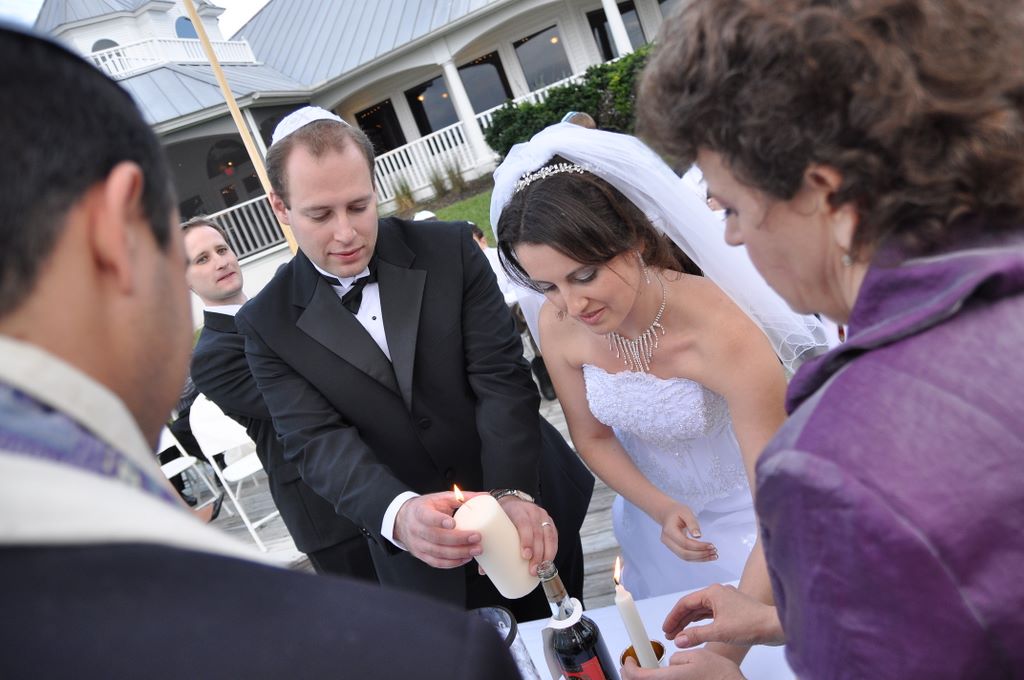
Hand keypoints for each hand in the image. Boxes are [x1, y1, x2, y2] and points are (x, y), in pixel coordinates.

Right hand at [393, 491, 481, 568]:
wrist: (404, 520)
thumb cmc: (425, 508)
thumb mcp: (439, 498)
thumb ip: (461, 497)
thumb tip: (483, 496)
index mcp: (420, 512)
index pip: (428, 517)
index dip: (440, 521)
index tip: (453, 523)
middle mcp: (417, 529)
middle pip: (437, 537)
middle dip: (458, 539)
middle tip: (476, 538)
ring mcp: (418, 544)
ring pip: (438, 552)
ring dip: (459, 553)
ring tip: (475, 550)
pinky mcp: (421, 555)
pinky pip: (437, 563)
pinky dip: (452, 563)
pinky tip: (465, 558)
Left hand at [497, 496, 557, 575]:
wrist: (512, 503)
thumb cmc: (503, 517)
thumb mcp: (495, 524)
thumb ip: (490, 545)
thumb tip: (483, 571)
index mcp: (517, 510)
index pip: (524, 523)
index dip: (526, 539)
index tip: (525, 555)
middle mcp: (532, 511)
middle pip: (538, 533)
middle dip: (537, 554)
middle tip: (532, 570)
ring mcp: (542, 516)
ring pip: (549, 536)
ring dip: (546, 555)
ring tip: (541, 570)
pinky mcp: (549, 522)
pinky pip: (554, 537)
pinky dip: (553, 550)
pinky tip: (549, 562)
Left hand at [621, 650, 744, 679]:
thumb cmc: (720, 675)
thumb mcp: (696, 655)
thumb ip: (677, 657)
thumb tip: (670, 662)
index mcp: (671, 678)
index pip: (639, 676)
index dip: (629, 667)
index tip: (627, 660)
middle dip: (630, 675)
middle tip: (629, 666)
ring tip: (641, 671)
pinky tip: (657, 677)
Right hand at [656, 502, 715, 561]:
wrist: (667, 513)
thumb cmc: (677, 512)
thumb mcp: (686, 512)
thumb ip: (692, 523)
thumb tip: (698, 536)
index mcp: (669, 531)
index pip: (684, 543)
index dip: (698, 546)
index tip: (711, 545)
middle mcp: (667, 541)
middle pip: (684, 553)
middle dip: (701, 554)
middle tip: (714, 551)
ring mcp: (670, 546)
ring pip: (685, 557)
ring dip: (701, 558)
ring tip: (714, 555)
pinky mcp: (675, 549)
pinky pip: (686, 556)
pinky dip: (698, 558)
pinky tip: (708, 556)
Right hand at [663, 583, 784, 648]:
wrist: (774, 626)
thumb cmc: (751, 624)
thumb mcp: (719, 632)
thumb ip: (696, 635)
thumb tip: (678, 640)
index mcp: (713, 592)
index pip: (685, 603)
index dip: (673, 617)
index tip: (665, 629)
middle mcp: (718, 593)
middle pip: (692, 606)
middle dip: (680, 621)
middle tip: (669, 634)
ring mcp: (726, 600)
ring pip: (701, 610)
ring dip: (690, 622)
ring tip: (679, 635)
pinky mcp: (733, 609)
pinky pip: (711, 614)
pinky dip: (701, 622)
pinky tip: (696, 629)